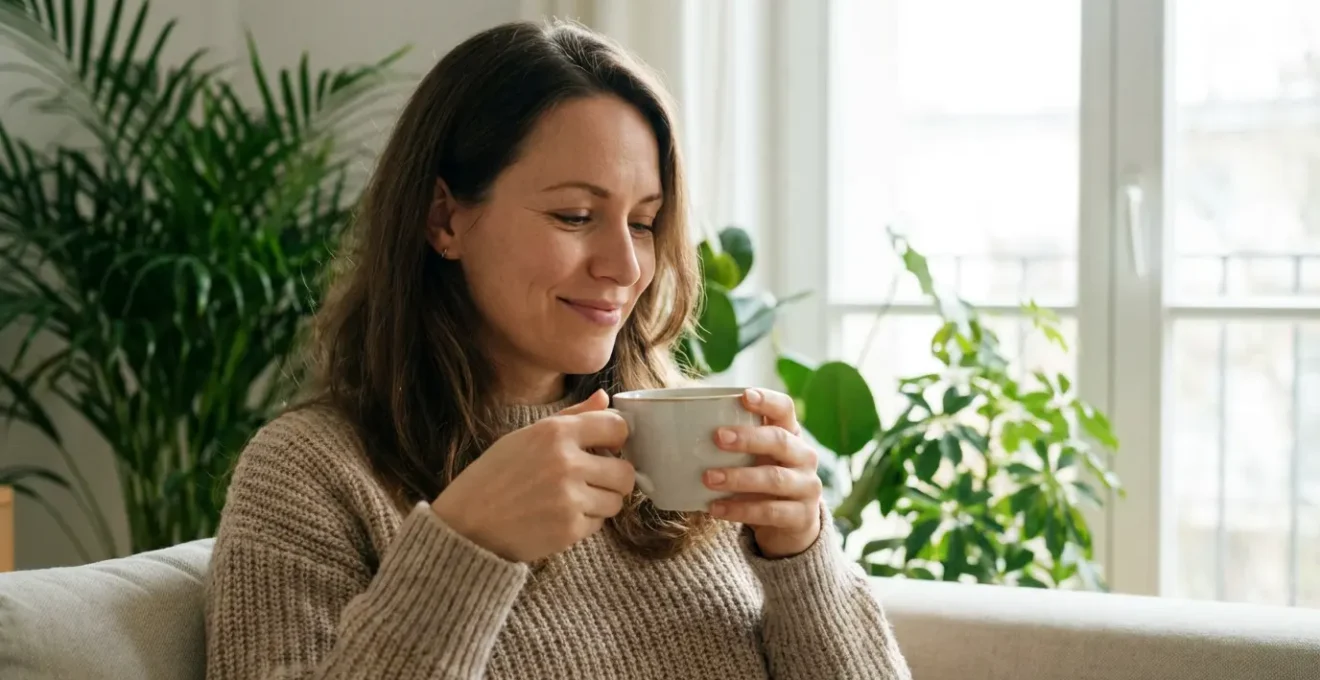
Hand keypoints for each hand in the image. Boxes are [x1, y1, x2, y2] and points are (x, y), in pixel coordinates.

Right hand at [430, 389, 634, 562]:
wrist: (466, 525)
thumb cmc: (493, 477)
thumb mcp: (526, 437)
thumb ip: (571, 417)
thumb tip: (603, 397)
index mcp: (555, 432)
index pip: (617, 426)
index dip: (617, 439)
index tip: (608, 448)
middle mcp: (566, 462)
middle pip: (625, 471)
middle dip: (613, 478)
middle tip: (592, 482)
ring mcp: (570, 498)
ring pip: (616, 501)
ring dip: (600, 502)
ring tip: (571, 500)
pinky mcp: (569, 529)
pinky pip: (598, 524)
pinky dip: (584, 523)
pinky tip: (557, 517)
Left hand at [703, 388, 821, 558]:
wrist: (792, 525)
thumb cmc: (761, 480)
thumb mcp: (753, 458)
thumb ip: (729, 442)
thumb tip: (669, 424)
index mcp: (791, 434)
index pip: (785, 409)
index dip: (767, 400)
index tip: (744, 395)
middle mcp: (804, 457)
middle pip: (779, 441)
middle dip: (748, 438)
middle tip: (717, 437)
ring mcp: (806, 487)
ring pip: (774, 479)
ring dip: (739, 477)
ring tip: (708, 478)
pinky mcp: (800, 516)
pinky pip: (769, 512)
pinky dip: (739, 510)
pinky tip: (715, 508)